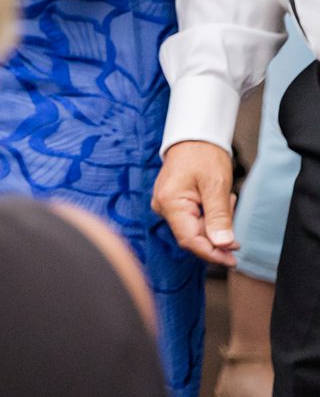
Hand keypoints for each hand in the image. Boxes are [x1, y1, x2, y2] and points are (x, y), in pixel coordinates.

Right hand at [153, 139, 239, 265]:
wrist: (193, 136)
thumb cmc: (203, 155)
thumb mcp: (216, 185)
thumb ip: (219, 216)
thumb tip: (223, 245)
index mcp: (170, 203)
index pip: (190, 240)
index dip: (212, 253)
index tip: (233, 260)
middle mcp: (163, 207)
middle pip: (192, 236)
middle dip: (217, 233)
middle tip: (232, 210)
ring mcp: (166, 205)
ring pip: (195, 228)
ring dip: (215, 221)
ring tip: (225, 197)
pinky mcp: (173, 203)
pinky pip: (193, 218)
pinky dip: (209, 214)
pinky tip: (217, 198)